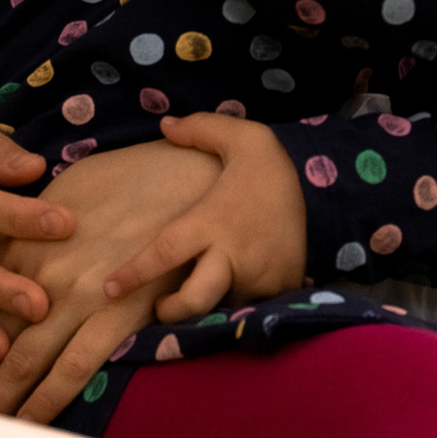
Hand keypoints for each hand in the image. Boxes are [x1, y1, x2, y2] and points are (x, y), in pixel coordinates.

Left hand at [0, 135, 232, 423]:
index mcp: (23, 242)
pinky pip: (73, 368)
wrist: (184, 173)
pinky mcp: (116, 313)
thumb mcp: (58, 189)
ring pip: (22, 360)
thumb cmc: (126, 175)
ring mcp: (76, 296)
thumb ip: (21, 224)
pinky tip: (28, 424)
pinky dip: (46, 401)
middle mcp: (40, 273)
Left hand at [82, 113, 308, 329]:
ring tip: (203, 295)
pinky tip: (237, 292)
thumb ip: (201, 129)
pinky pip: (248, 308)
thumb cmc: (269, 171)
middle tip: (161, 308)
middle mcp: (231, 254)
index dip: (134, 273)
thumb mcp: (241, 137)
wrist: (327, 195)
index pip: (165, 252)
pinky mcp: (278, 291)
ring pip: (222, 308)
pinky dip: (238, 304)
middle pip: (194, 300)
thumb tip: (165, 124)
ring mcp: (257, 278)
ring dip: (209, 307)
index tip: (109, 288)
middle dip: (172, 313)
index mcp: (212, 220)